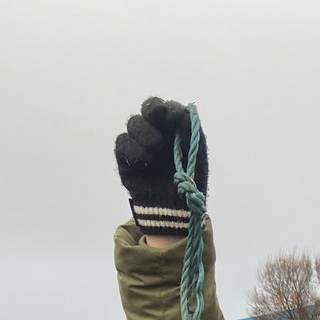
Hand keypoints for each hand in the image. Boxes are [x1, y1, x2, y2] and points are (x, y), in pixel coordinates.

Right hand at [115, 97, 208, 234]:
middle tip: (160, 120)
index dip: (166, 108)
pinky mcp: (126, 161)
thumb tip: (182, 111)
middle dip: (152, 113)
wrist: (176, 211)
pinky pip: (122, 144)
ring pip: (133, 124)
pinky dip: (133, 149)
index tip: (173, 116)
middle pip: (146, 110)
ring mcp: (140, 146)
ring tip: (154, 149)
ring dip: (144, 133)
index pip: (164, 108)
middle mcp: (154, 134)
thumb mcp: (197, 155)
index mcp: (171, 130)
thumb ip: (191, 131)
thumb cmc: (190, 182)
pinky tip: (145, 160)